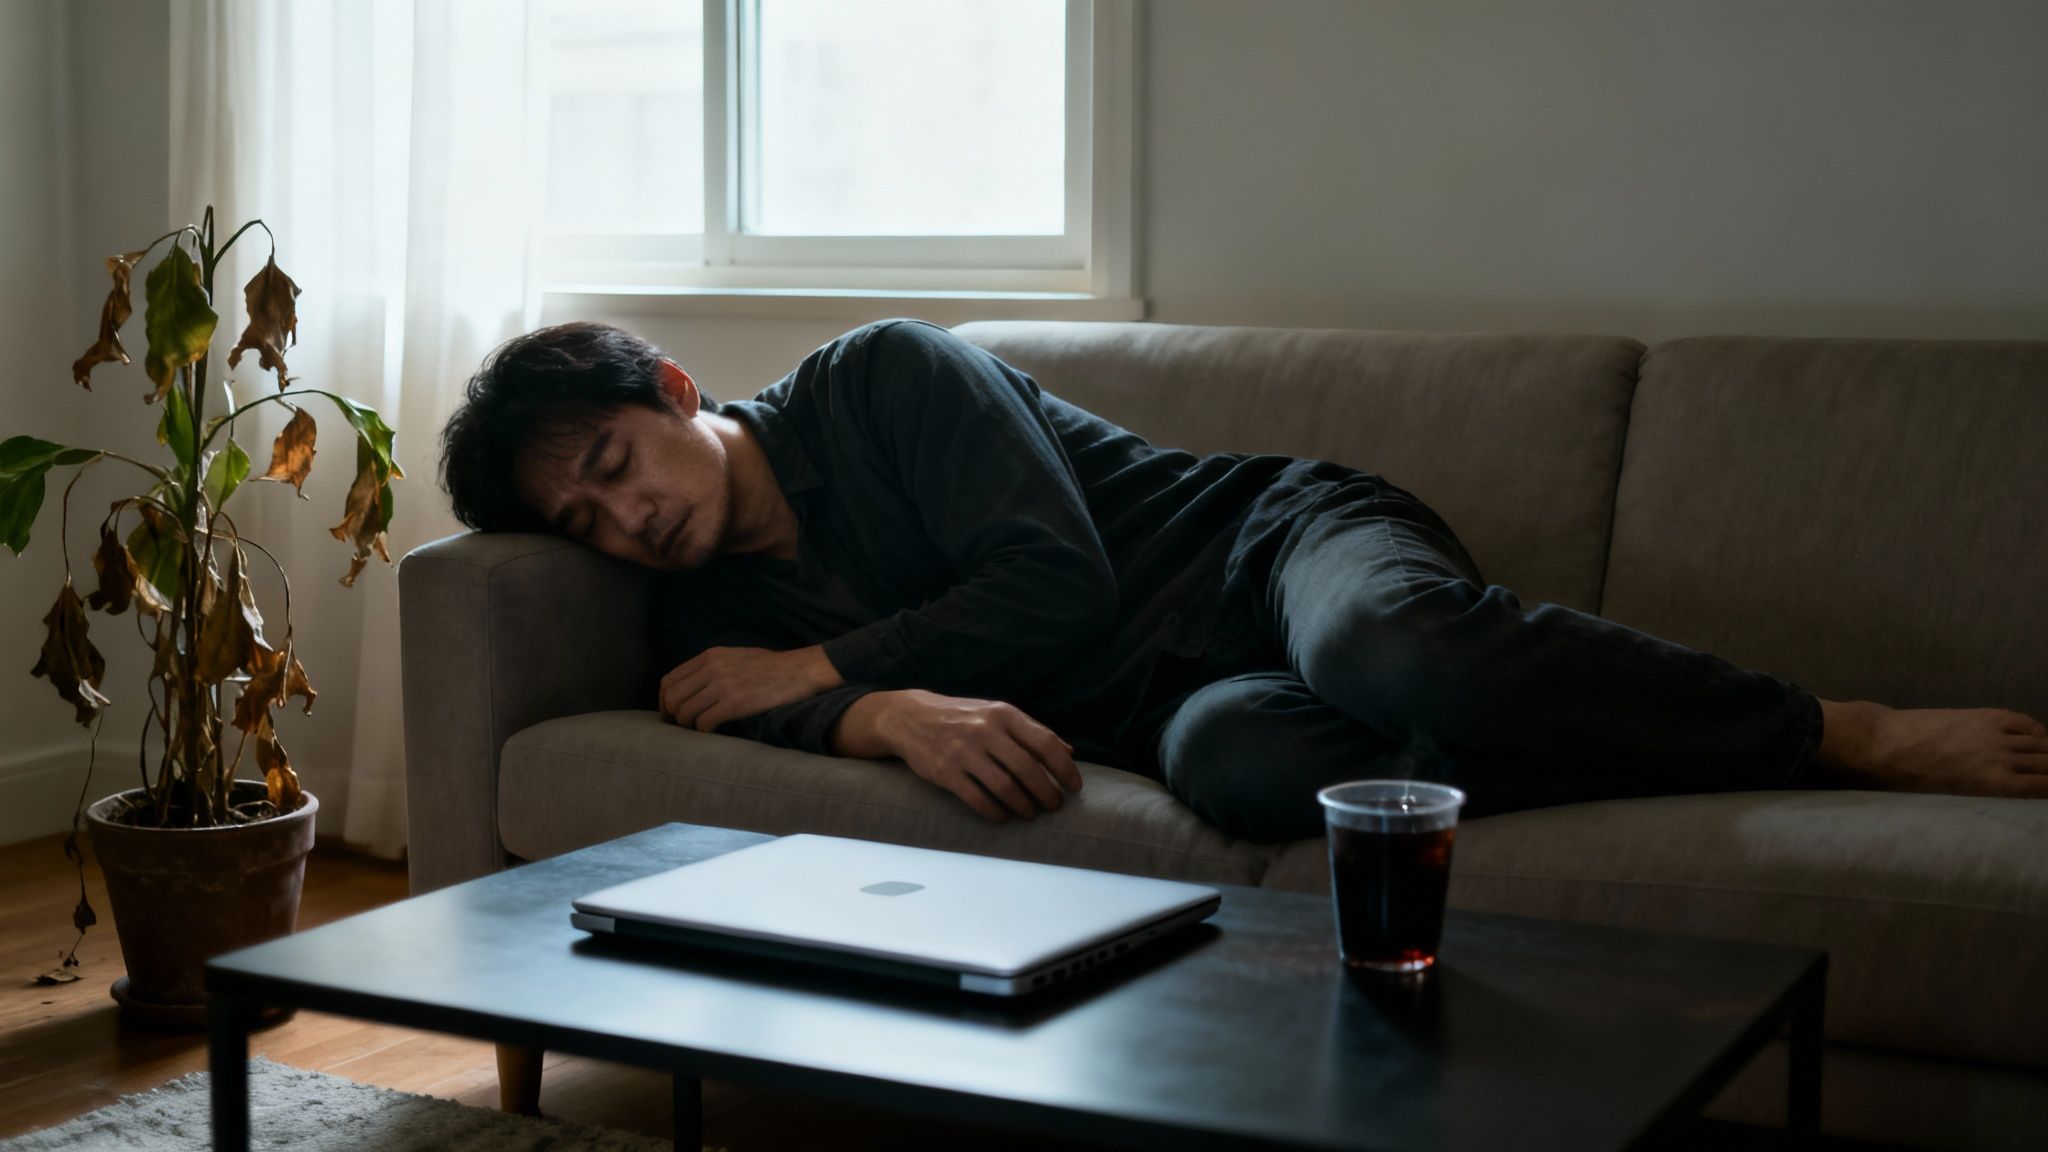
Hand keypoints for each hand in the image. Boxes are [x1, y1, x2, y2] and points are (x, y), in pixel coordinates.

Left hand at [661, 645, 842, 732]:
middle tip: (681, 728)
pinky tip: (715, 732)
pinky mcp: (735, 703)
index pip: (669, 681)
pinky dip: (704, 732)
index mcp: (709, 656)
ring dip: (689, 726)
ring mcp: (722, 685)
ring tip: (700, 730)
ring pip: (685, 713)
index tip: (671, 714)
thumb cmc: (771, 667)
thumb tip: (693, 688)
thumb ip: (713, 667)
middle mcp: (711, 668)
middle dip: (672, 717)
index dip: (664, 702)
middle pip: (672, 698)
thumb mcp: (736, 656)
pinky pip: (703, 723)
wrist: (800, 671)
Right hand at [853, 690, 1082, 820]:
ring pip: (1005, 788)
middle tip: (1054, 806)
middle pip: (1028, 770)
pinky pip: (978, 799)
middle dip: (1047, 793)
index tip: (1074, 787)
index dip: (1065, 769)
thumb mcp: (996, 714)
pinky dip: (996, 813)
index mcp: (1003, 714)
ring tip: (1031, 813)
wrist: (909, 718)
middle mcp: (985, 731)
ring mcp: (964, 752)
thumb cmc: (962, 717)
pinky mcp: (945, 772)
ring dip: (1024, 806)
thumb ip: (1031, 732)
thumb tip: (1069, 752)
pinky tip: (1004, 816)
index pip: (1045, 743)